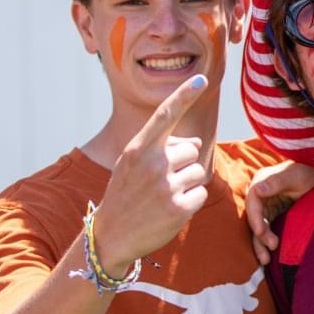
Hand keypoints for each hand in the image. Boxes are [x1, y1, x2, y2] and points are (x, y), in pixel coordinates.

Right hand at [91, 76, 212, 272]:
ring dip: (187, 183)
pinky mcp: (179, 209)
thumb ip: (162, 148)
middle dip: (182, 163)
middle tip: (159, 182)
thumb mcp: (134, 165)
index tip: (201, 78)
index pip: (165, 115)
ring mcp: (166, 187)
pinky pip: (201, 194)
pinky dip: (191, 202)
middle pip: (192, 149)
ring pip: (199, 172)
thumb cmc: (127, 193)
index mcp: (138, 148)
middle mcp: (152, 164)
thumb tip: (196, 140)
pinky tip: (171, 210)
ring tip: (163, 196)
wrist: (112, 235)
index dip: (184, 95)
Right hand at [244, 159, 313, 263]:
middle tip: (272, 247)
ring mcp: (266, 207)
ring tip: (266, 260)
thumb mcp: (297, 175)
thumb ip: (278, 181)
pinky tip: (269, 257)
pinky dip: (266, 242)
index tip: (260, 232)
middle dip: (260, 235)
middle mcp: (260, 195)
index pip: (253, 202)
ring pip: (258, 227)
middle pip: (254, 218)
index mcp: (261, 181)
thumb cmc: (309, 173)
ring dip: (260, 243)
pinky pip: (266, 231)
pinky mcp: (273, 216)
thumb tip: (257, 190)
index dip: (255, 218)